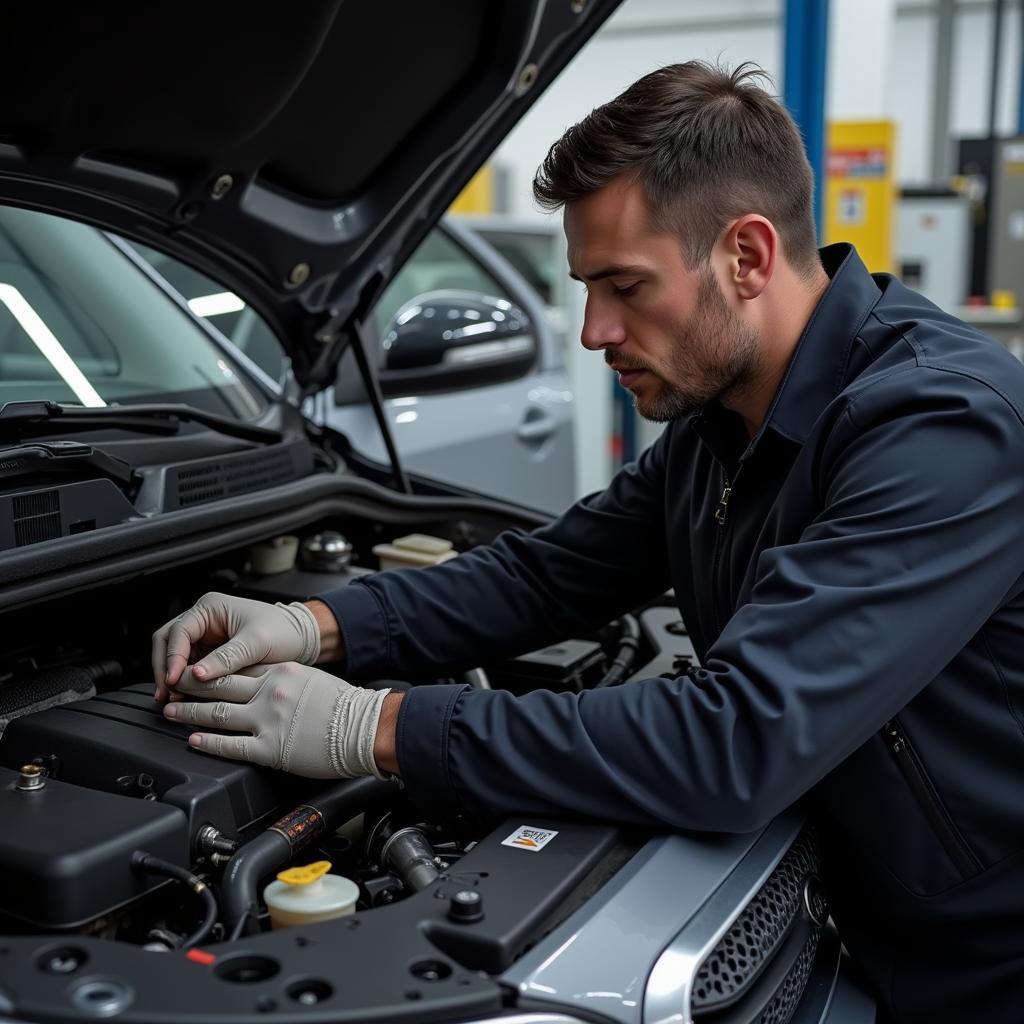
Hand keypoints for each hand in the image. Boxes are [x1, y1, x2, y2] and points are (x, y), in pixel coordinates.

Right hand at [151, 593, 319, 700]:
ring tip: (172, 700)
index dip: (172, 657)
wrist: (301, 639)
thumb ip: (226, 658)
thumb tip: (196, 675)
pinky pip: (190, 667)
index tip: (173, 679)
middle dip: (165, 668)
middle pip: (168, 643)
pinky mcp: (211, 653)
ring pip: (176, 656)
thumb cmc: (283, 631)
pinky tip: (185, 698)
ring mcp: (205, 637)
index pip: (178, 632)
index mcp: (210, 608)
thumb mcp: (256, 643)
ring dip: (172, 677)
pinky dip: (185, 682)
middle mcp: (203, 620)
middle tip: (166, 694)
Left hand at [163, 662, 393, 778]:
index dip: (210, 668)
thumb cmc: (345, 706)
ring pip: (218, 713)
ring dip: (190, 713)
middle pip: (219, 685)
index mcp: (281, 671)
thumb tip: (261, 684)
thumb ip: (282, 679)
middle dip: (190, 686)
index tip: (195, 669)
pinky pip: (231, 745)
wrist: (364, 728)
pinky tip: (193, 740)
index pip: (236, 665)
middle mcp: (270, 691)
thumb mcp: (311, 679)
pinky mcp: (270, 748)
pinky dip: (208, 742)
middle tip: (172, 686)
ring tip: (172, 712)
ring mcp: (268, 719)